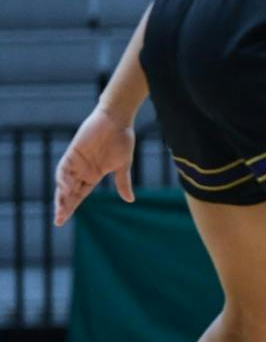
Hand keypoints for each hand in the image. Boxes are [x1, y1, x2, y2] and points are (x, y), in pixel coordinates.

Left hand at [53, 107, 136, 225]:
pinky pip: (64, 169)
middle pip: (69, 193)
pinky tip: (66, 188)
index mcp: (93, 175)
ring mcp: (76, 162)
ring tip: (61, 209)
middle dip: (63, 206)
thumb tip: (130, 200)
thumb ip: (122, 182)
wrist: (117, 120)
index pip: (78, 195)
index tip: (62, 221)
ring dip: (61, 196)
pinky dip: (63, 179)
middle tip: (58, 221)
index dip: (70, 208)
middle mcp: (82, 171)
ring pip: (64, 183)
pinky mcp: (72, 153)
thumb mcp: (123, 165)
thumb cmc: (122, 140)